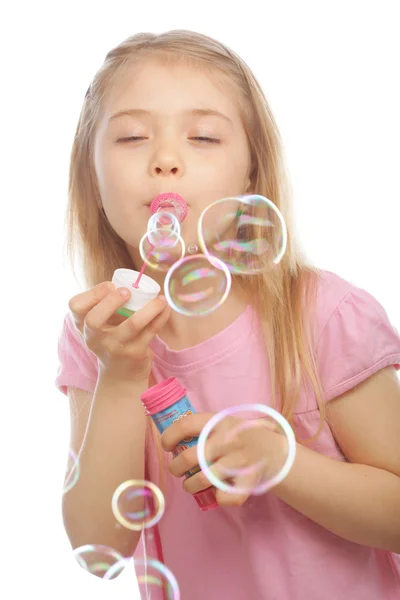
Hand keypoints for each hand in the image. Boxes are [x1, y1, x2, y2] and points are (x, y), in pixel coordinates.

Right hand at [68, 281, 170, 382]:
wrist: (120, 375)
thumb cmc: (111, 338)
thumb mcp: (101, 324)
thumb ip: (107, 304)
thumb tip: (132, 282)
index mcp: (83, 325)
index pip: (76, 307)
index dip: (92, 293)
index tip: (110, 285)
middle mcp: (95, 338)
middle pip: (94, 319)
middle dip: (110, 302)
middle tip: (127, 291)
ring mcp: (115, 347)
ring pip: (132, 325)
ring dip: (149, 308)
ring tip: (160, 299)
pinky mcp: (134, 353)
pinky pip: (150, 331)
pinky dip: (160, 317)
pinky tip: (165, 308)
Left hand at [161, 412, 284, 506]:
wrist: (274, 450)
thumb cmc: (241, 436)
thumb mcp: (225, 422)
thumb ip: (203, 427)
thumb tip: (170, 437)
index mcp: (219, 422)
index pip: (185, 425)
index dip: (169, 437)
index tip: (167, 446)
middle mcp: (228, 440)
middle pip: (188, 457)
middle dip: (175, 467)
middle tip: (177, 470)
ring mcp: (238, 460)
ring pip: (202, 479)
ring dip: (190, 486)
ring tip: (190, 484)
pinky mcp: (248, 480)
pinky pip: (226, 497)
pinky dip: (218, 498)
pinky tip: (217, 492)